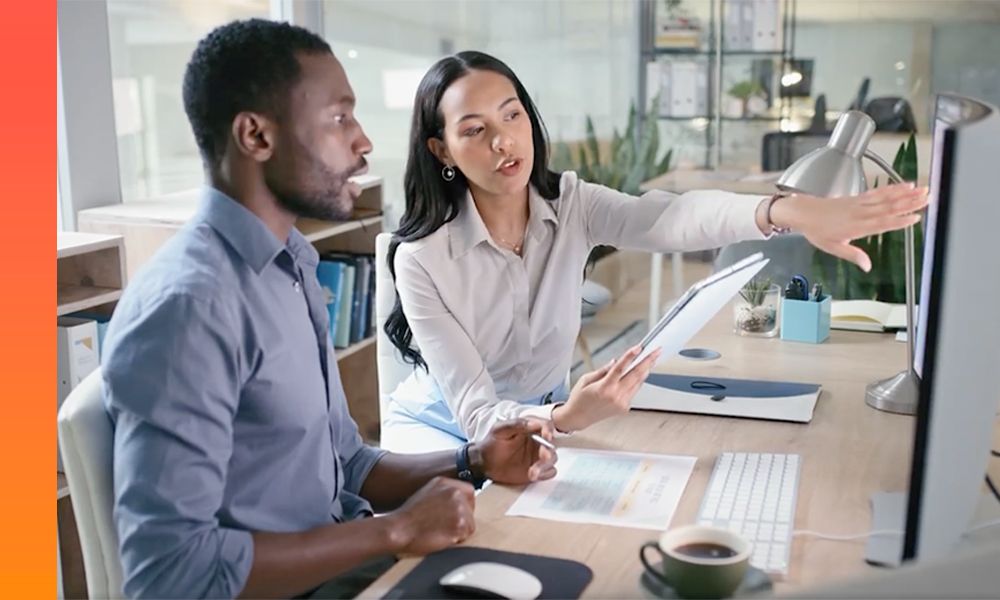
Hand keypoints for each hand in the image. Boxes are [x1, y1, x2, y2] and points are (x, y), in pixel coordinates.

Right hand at [387, 476, 474, 555]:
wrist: (399, 530)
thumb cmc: (408, 518)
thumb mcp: (426, 494)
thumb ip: (444, 493)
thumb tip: (459, 502)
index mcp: (445, 482)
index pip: (468, 491)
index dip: (464, 506)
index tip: (455, 515)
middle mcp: (453, 491)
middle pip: (471, 508)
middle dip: (463, 519)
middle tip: (445, 526)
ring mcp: (458, 507)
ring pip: (470, 523)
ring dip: (459, 531)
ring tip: (440, 532)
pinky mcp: (460, 523)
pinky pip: (466, 534)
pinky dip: (457, 539)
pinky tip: (442, 537)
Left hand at [476, 418, 557, 484]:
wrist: (484, 463)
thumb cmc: (491, 443)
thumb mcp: (500, 429)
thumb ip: (517, 424)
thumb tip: (534, 423)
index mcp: (530, 429)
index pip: (545, 426)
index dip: (549, 431)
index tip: (547, 436)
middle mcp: (537, 442)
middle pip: (551, 445)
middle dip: (548, 451)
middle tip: (543, 457)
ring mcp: (537, 457)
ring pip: (551, 460)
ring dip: (544, 466)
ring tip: (532, 473)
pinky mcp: (538, 470)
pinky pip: (549, 472)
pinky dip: (544, 474)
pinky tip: (534, 476)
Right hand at [552, 345, 661, 432]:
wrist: (578, 417)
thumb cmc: (579, 399)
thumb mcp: (586, 379)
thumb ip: (603, 370)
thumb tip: (616, 362)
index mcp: (604, 387)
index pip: (620, 368)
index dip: (630, 356)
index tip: (638, 348)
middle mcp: (615, 396)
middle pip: (636, 375)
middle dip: (648, 362)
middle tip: (656, 352)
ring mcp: (621, 403)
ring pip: (638, 383)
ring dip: (646, 370)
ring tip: (652, 359)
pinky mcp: (624, 407)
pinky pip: (634, 391)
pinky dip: (638, 381)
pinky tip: (640, 373)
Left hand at [771, 183, 928, 271]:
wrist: (803, 212)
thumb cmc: (817, 230)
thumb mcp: (832, 247)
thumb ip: (853, 255)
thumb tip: (867, 266)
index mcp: (856, 227)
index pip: (881, 224)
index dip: (899, 221)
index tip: (915, 217)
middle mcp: (860, 213)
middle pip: (888, 207)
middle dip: (909, 203)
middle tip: (927, 198)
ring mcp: (860, 203)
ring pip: (886, 197)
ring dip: (905, 193)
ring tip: (922, 189)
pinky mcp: (858, 197)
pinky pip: (877, 191)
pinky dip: (892, 188)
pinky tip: (903, 185)